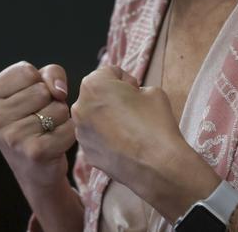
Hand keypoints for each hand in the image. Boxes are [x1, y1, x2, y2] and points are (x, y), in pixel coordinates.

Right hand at [0, 61, 74, 189]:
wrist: (35, 170)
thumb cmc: (33, 119)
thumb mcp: (34, 87)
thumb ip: (49, 73)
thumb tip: (59, 91)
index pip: (26, 71)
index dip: (37, 83)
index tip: (27, 102)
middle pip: (42, 89)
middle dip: (50, 101)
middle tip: (37, 120)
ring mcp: (12, 137)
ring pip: (57, 107)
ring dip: (60, 117)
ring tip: (45, 131)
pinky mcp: (35, 152)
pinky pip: (69, 127)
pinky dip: (70, 132)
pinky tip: (55, 143)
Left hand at [71, 65, 219, 222]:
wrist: (157, 165)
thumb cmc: (155, 123)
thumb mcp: (152, 91)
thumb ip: (134, 88)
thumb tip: (130, 97)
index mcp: (94, 85)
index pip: (109, 73)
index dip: (127, 81)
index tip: (137, 92)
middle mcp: (80, 107)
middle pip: (97, 95)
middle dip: (112, 99)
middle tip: (134, 110)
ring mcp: (81, 133)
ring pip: (94, 117)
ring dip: (108, 118)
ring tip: (130, 129)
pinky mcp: (87, 153)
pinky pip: (96, 138)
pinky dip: (107, 138)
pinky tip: (125, 145)